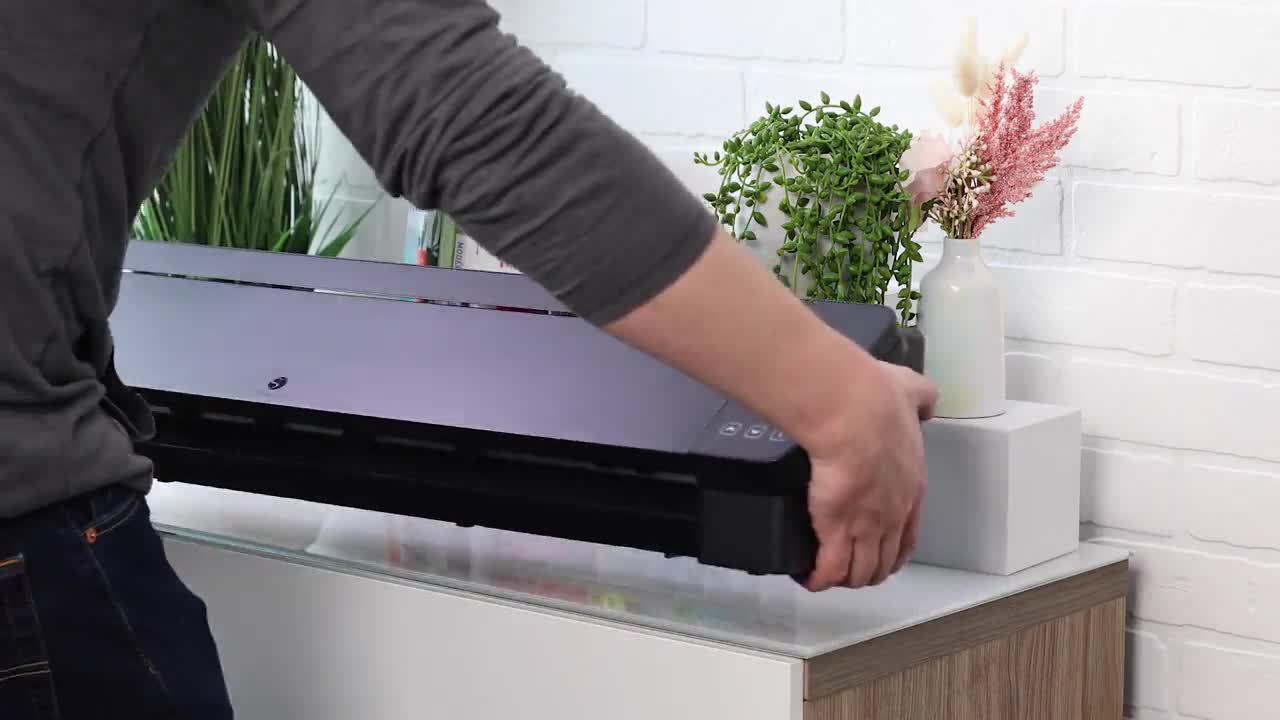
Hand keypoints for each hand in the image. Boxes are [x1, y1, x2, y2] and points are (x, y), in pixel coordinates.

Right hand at [801, 359, 936, 591]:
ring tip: (829, 576)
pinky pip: (830, 569)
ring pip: (860, 570)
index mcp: (912, 487)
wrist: (852, 414)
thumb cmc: (877, 402)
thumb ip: (922, 399)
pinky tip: (810, 579)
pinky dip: (820, 579)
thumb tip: (924, 402)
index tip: (885, 552)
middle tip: (852, 567)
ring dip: (846, 578)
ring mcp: (866, 526)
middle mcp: (893, 514)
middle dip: (869, 569)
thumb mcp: (913, 394)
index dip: (895, 549)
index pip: (909, 533)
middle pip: (884, 559)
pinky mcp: (836, 530)